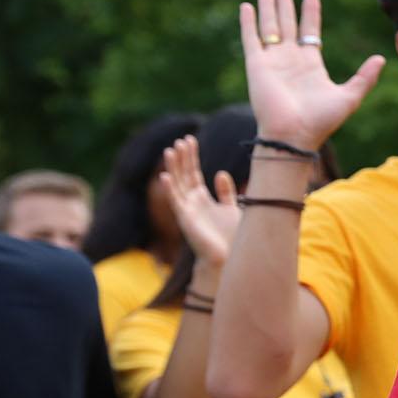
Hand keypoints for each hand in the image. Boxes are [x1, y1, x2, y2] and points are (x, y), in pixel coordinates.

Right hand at [158, 136, 240, 269]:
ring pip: (177, 184)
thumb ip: (225, 191)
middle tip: (181, 140)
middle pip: (183, 175)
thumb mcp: (232, 208)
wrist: (229, 258)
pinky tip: (165, 176)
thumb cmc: (231, 236)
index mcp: (202, 198)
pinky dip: (170, 189)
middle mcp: (191, 202)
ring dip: (173, 168)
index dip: (191, 157)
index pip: (193, 172)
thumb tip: (219, 172)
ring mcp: (186, 210)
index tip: (190, 139)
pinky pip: (175, 201)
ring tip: (170, 150)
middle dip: (181, 158)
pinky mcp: (185, 219)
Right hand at [239, 0, 383, 149]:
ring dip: (268, 6)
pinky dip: (249, 22)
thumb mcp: (350, 97)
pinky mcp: (257, 65)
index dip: (310, 11)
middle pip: (287, 23)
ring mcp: (272, 61)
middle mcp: (290, 59)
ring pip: (270, 25)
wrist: (295, 135)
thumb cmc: (322, 121)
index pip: (309, 30)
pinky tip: (247, 6)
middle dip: (285, 2)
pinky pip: (251, 38)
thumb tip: (381, 58)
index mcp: (311, 64)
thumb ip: (365, 77)